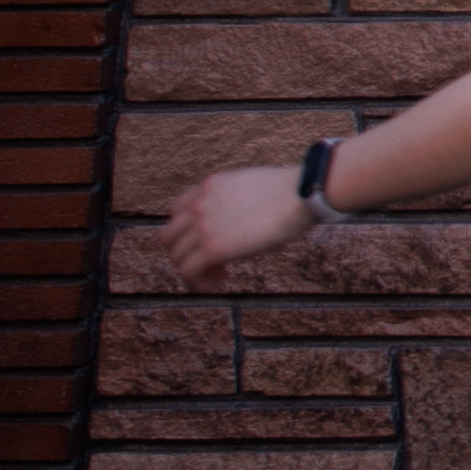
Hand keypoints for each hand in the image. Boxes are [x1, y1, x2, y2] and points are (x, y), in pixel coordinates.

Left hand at [161, 154, 319, 286]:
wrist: (301, 194)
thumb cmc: (292, 190)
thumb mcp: (253, 186)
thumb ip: (234, 200)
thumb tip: (243, 219)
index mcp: (209, 186)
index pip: (177, 211)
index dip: (188, 231)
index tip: (208, 241)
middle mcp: (199, 204)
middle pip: (170, 237)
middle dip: (186, 252)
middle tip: (210, 262)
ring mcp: (202, 226)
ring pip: (177, 257)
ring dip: (193, 270)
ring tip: (217, 276)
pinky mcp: (212, 248)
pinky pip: (189, 272)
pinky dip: (199, 282)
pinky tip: (219, 283)